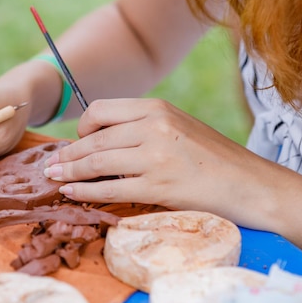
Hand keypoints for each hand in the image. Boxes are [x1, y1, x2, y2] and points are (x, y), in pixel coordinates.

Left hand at [43, 98, 282, 229]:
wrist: (251, 185)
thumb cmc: (215, 159)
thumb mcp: (180, 128)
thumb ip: (145, 128)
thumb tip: (105, 140)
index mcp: (158, 108)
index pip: (102, 110)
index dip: (82, 127)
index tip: (76, 142)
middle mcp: (154, 127)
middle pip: (94, 139)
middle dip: (67, 154)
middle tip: (50, 165)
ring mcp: (156, 157)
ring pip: (97, 163)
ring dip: (69, 172)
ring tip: (53, 179)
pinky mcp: (158, 187)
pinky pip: (110, 189)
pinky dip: (85, 191)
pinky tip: (71, 193)